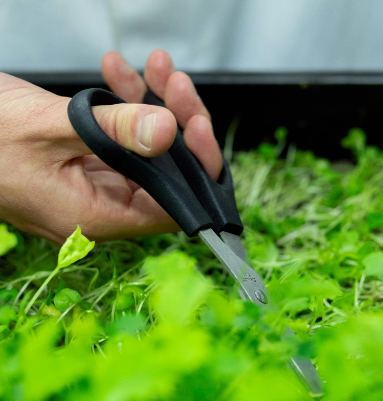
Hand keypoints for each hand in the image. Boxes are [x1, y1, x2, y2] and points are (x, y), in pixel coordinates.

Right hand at [0, 49, 221, 242]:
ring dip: (153, 107)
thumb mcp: (49, 126)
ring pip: (145, 154)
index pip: (173, 208)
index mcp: (97, 218)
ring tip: (153, 66)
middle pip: (166, 176)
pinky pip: (119, 141)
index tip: (197, 124)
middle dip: (177, 124)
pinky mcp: (84, 166)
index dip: (195, 169)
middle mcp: (101, 210)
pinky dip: (123, 108)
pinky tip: (117, 72)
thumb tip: (168, 131)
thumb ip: (113, 131)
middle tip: (175, 82)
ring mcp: (93, 187)